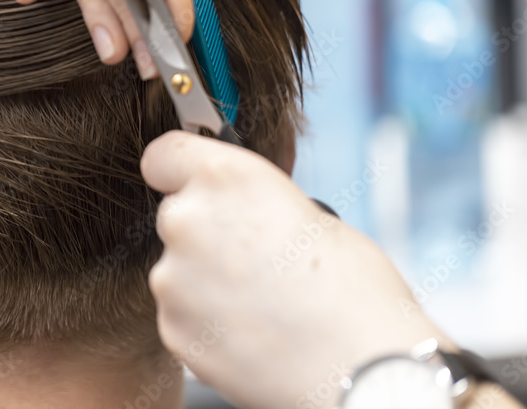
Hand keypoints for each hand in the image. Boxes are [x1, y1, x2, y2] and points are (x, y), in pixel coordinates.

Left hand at [141, 131, 449, 408]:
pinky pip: (180, 314)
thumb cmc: (355, 291)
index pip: (163, 155)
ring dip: (204, 281)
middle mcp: (187, 220)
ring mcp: (172, 278)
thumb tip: (239, 208)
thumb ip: (254, 202)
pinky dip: (205, 322)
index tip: (193, 185)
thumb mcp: (310, 216)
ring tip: (261, 305)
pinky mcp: (171, 328)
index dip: (178, 170)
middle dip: (204, 233)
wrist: (362, 372)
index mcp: (224, 178)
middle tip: (252, 260)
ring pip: (177, 269)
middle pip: (176, 215)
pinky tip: (251, 333)